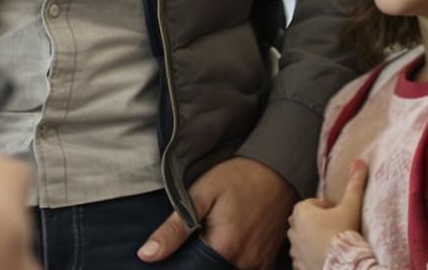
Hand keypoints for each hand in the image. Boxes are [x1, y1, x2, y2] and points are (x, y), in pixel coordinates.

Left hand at [140, 157, 296, 267]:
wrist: (280, 167)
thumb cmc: (240, 177)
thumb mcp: (202, 193)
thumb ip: (174, 228)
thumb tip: (147, 255)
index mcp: (224, 247)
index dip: (180, 264)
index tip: (177, 253)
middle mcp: (245, 262)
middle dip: (198, 263)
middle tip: (195, 241)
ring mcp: (259, 264)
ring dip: (216, 264)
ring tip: (211, 241)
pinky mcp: (268, 261)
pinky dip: (233, 265)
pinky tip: (226, 248)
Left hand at [288, 160, 367, 269]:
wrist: (341, 265)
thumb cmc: (344, 233)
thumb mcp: (351, 205)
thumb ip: (355, 183)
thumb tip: (359, 161)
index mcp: (301, 210)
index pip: (316, 204)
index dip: (330, 208)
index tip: (340, 215)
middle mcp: (292, 228)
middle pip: (309, 220)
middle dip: (321, 222)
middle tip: (338, 229)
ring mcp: (293, 248)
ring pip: (306, 239)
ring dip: (316, 239)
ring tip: (333, 244)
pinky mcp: (297, 265)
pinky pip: (304, 256)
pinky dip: (312, 256)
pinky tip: (327, 257)